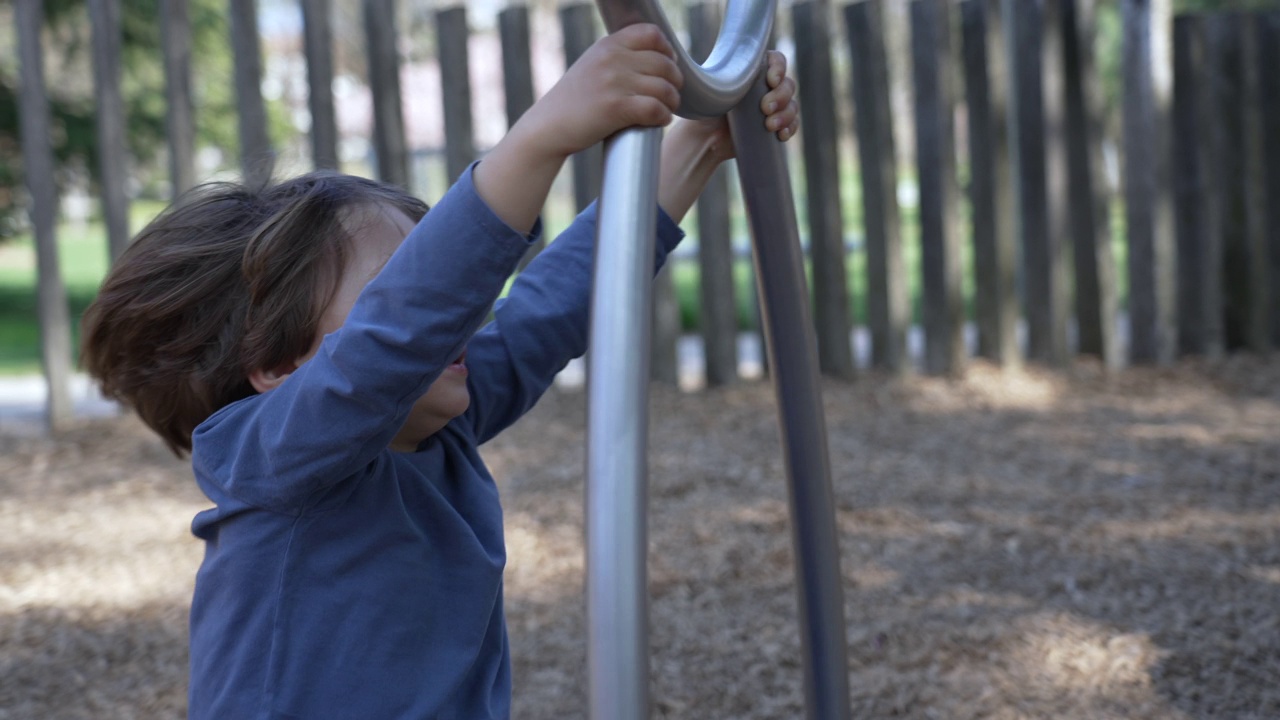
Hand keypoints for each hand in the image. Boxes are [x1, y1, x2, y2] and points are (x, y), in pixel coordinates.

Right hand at [523, 24, 684, 158]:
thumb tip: (656, 59)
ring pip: (664, 87)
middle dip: (674, 80)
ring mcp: (613, 83)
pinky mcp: (615, 108)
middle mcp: (612, 59)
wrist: (548, 126)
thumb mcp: (592, 65)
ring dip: (671, 101)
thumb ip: (618, 57)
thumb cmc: (573, 101)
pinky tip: (659, 121)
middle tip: (671, 93)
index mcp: (608, 45)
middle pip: (663, 63)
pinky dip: (663, 117)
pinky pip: (655, 109)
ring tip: (667, 109)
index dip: (667, 50)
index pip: (651, 34)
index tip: (667, 65)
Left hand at [688, 50, 799, 164]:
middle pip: (787, 84)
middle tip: (765, 108)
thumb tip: (718, 71)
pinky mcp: (775, 126)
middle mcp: (765, 87)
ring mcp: (773, 107)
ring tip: (769, 126)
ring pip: (792, 104)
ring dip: (786, 114)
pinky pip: (792, 124)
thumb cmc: (704, 113)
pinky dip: (790, 128)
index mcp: (752, 72)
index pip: (776, 60)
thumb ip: (719, 78)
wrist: (705, 141)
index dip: (779, 67)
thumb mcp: (710, 92)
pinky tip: (781, 135)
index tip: (771, 80)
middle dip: (780, 96)